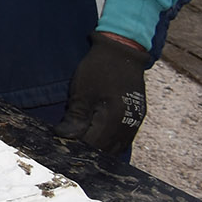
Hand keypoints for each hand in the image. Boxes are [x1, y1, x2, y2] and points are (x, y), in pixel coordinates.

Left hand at [56, 33, 148, 154]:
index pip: (94, 144)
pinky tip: (99, 139)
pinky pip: (125, 139)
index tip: (63, 143)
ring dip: (101, 148)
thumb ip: (75, 118)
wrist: (121, 51)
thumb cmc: (99, 69)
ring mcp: (136, 121)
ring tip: (83, 141)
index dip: (77, 146)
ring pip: (118, 147)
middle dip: (88, 149)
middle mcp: (128, 124)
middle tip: (71, 144)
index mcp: (114, 118)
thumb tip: (64, 136)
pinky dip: (112, 142)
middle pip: (107, 149)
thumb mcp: (81, 92)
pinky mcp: (138, 117)